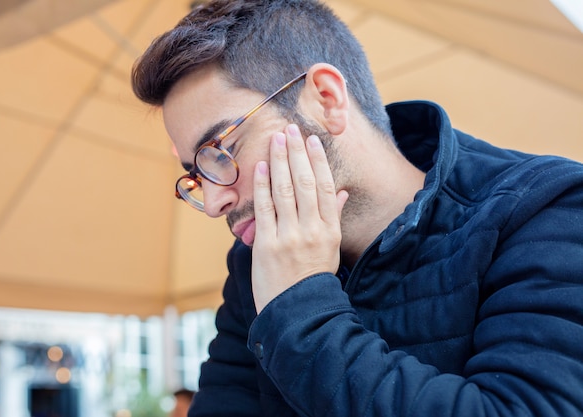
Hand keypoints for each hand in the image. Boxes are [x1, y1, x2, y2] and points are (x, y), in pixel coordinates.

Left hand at [251, 124, 348, 312]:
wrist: (297, 311)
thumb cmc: (314, 278)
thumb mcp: (331, 248)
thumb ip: (335, 217)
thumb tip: (342, 192)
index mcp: (330, 230)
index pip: (326, 188)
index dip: (319, 161)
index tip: (312, 140)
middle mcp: (312, 230)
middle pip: (306, 183)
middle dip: (298, 153)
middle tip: (291, 129)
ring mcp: (289, 237)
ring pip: (286, 191)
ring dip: (280, 162)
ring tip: (276, 139)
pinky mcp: (268, 245)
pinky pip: (265, 209)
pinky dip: (262, 186)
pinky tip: (259, 167)